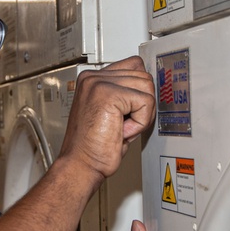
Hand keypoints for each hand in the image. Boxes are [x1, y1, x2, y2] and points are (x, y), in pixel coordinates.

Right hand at [58, 56, 155, 180]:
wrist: (80, 165)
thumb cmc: (94, 146)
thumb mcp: (112, 113)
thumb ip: (125, 94)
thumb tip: (148, 87)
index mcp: (92, 79)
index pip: (134, 65)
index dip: (140, 89)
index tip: (133, 109)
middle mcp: (93, 77)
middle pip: (143, 76)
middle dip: (142, 104)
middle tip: (124, 124)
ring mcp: (98, 83)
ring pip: (147, 87)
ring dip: (141, 114)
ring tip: (121, 127)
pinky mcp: (108, 94)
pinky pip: (145, 102)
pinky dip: (140, 122)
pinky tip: (121, 131)